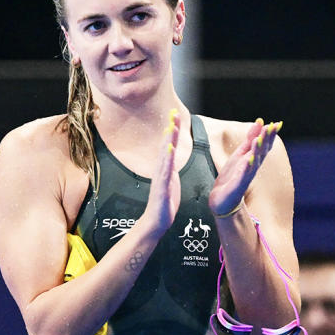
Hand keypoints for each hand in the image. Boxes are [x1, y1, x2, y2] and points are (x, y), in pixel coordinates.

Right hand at [143, 110, 181, 233]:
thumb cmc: (165, 201)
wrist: (157, 221)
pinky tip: (169, 150)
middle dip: (170, 129)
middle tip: (174, 113)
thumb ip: (171, 167)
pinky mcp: (161, 188)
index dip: (173, 130)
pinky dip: (167, 160)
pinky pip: (164, 172)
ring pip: (165, 156)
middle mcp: (161, 170)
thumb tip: (172, 156)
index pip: (169, 145)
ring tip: (172, 127)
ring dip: (168, 141)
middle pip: (166, 146)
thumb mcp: (171, 180)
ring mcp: (160, 178)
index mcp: (166, 167)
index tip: (176, 114)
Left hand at [208, 119, 280, 215]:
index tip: (277, 124)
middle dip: (266, 140)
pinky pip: (243, 175)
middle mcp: (253, 167)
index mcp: (254, 158)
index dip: (271, 135)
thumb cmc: (232, 176)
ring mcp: (246, 176)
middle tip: (271, 128)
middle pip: (262, 151)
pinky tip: (248, 160)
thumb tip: (260, 121)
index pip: (265, 145)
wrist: (223, 199)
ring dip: (257, 151)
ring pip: (254, 162)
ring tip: (258, 139)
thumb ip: (250, 139)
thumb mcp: (240, 153)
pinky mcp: (238, 185)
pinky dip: (246, 168)